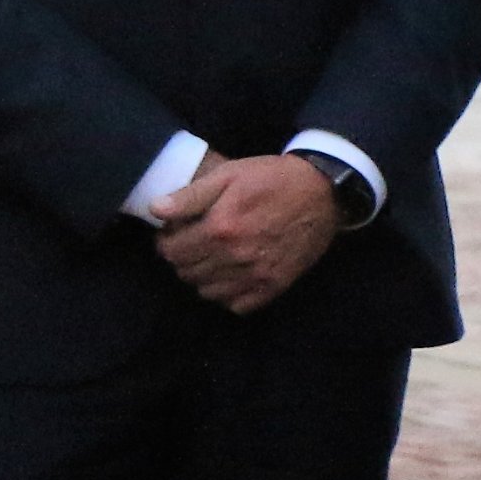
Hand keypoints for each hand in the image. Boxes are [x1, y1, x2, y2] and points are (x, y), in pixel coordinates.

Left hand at [150, 153, 338, 313]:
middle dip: (184, 259)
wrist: (325, 191)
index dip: (168, 241)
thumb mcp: (230, 174)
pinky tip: (234, 275)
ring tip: (214, 259)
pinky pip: (237, 306)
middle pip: (187, 273)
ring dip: (204, 277)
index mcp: (219, 228)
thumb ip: (190, 195)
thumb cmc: (273, 178)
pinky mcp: (275, 285)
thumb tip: (155, 211)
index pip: (170, 252)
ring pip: (207, 292)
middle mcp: (235, 257)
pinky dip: (229, 295)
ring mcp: (256, 275)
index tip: (177, 232)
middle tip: (196, 243)